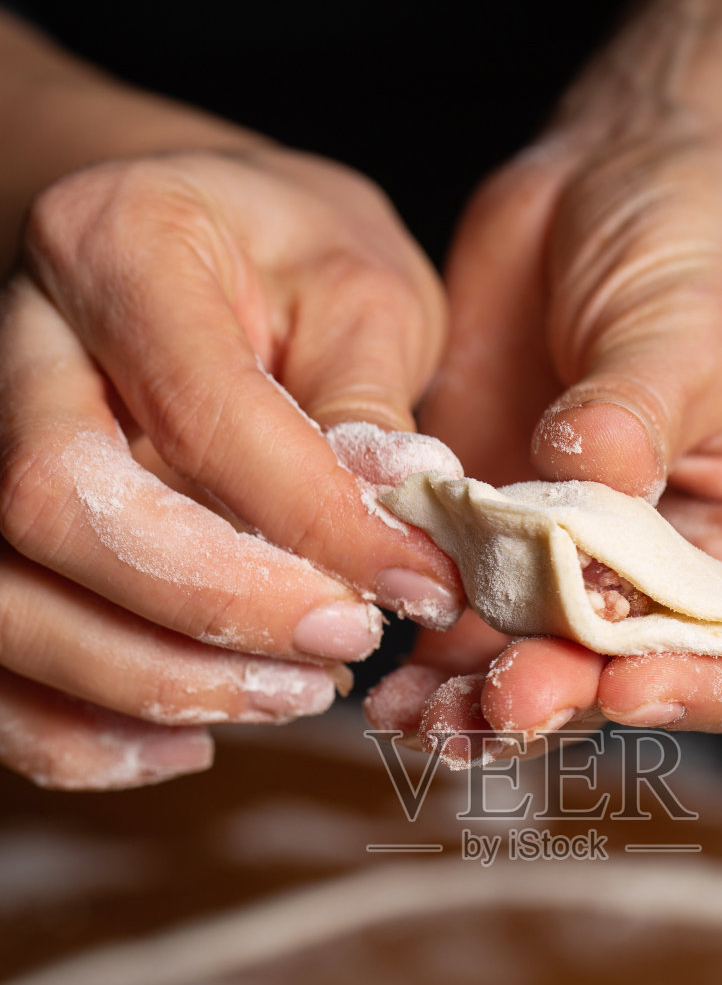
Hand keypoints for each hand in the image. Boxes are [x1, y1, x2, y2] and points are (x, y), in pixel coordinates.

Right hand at [0, 145, 462, 787]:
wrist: (175, 241)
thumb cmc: (280, 259)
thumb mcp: (361, 284)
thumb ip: (368, 404)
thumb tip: (394, 536)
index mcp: (118, 246)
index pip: (198, 411)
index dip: (314, 523)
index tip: (417, 585)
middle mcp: (13, 343)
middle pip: (51, 508)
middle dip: (212, 609)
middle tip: (343, 646)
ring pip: (5, 602)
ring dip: (153, 685)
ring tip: (290, 695)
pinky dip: (79, 735)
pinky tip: (190, 742)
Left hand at [371, 123, 721, 751]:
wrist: (619, 179)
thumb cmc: (708, 242)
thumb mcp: (691, 322)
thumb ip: (636, 418)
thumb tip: (585, 487)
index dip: (713, 693)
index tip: (632, 680)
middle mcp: (707, 586)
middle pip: (652, 685)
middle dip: (574, 697)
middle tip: (507, 697)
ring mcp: (607, 579)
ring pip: (557, 679)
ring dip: (490, 708)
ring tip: (428, 719)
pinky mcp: (521, 557)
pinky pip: (482, 636)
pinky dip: (439, 669)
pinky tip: (395, 688)